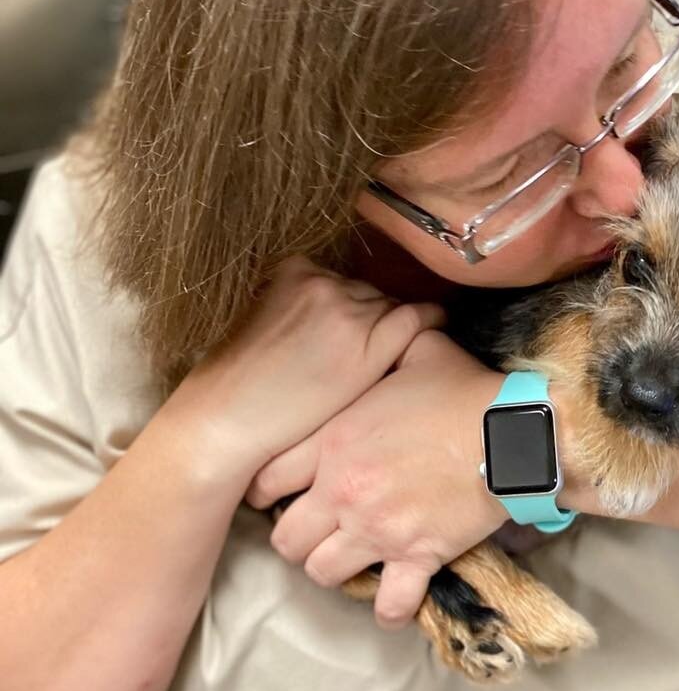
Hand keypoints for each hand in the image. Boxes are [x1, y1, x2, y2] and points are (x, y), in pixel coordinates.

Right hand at [167, 257, 444, 486]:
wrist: (226, 419)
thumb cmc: (237, 385)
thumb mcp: (258, 322)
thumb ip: (293, 307)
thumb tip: (322, 317)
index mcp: (292, 271)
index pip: (340, 282)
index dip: (348, 307)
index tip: (350, 326)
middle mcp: (324, 283)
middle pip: (366, 293)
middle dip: (367, 317)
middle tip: (363, 348)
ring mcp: (349, 311)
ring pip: (388, 308)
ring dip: (389, 327)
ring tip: (392, 349)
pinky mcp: (370, 344)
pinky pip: (415, 318)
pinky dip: (431, 319)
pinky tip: (439, 323)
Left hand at [245, 330, 508, 628]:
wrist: (513, 432)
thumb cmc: (464, 388)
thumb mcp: (417, 350)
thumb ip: (383, 341)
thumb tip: (381, 322)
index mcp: (334, 442)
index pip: (267, 481)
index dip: (265, 490)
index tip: (278, 492)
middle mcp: (345, 493)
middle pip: (286, 540)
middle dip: (295, 537)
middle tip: (314, 527)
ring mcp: (379, 530)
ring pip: (322, 573)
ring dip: (332, 567)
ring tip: (348, 556)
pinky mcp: (418, 556)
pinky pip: (390, 603)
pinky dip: (389, 607)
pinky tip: (391, 597)